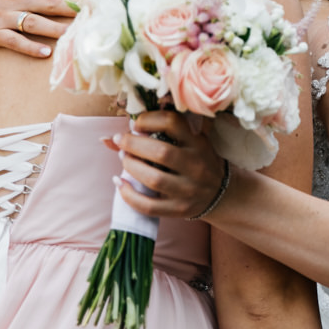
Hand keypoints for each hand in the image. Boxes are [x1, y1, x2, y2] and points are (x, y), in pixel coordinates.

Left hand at [110, 111, 229, 219]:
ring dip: (131, 167)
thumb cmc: (198, 161)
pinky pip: (149, 206)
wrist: (221, 194)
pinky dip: (129, 196)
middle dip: (133, 144)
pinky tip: (120, 184)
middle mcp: (195, 166)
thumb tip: (108, 138)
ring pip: (154, 179)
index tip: (136, 123)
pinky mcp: (178, 209)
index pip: (173, 123)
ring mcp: (187, 190)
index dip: (149, 119)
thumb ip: (157, 134)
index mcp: (198, 144)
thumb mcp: (189, 142)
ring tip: (123, 159)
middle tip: (121, 141)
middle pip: (161, 152)